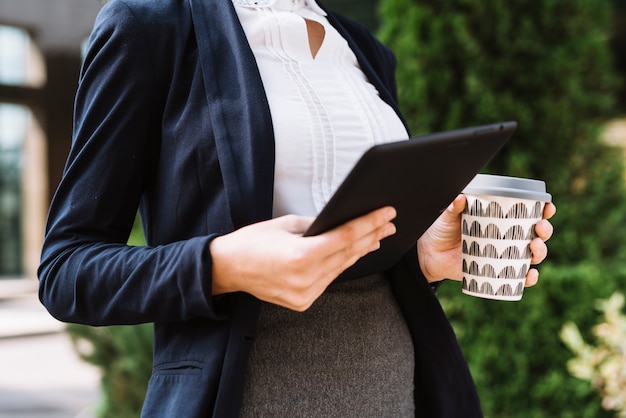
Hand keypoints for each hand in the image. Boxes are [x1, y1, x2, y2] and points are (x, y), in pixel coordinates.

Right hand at [210, 206, 396, 310]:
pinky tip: (353, 254)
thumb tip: (342, 221)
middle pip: (349, 253)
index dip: (369, 223)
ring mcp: (306, 293)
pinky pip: (329, 279)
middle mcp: (306, 278)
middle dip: (371, 235)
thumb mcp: (285, 224)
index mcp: (301, 255)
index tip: (386, 213)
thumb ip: (316, 225)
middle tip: (389, 223)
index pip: (346, 236)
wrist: (228, 269)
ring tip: (377, 236)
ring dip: (361, 251)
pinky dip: (342, 265)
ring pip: (342, 268)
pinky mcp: (303, 302)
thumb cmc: (253, 242)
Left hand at [417, 195, 555, 284]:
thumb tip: (459, 198)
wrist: (430, 254)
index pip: (528, 212)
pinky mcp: (498, 272)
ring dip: (540, 251)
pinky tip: (530, 275)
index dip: (543, 209)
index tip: (547, 207)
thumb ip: (452, 207)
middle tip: (539, 228)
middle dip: (545, 230)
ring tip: (533, 247)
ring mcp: (505, 255)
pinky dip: (529, 278)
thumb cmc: (442, 229)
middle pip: (537, 233)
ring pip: (533, 255)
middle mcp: (508, 236)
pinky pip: (519, 278)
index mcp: (501, 218)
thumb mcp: (447, 216)